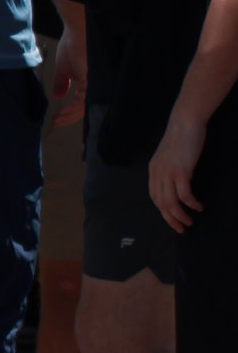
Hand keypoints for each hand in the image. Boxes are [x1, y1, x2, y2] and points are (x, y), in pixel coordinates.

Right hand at [51, 26, 87, 130]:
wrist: (77, 31)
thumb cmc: (73, 44)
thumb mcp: (64, 68)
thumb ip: (61, 83)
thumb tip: (58, 96)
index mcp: (88, 80)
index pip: (81, 101)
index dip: (69, 111)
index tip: (57, 117)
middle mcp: (94, 83)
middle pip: (84, 107)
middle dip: (69, 117)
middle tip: (56, 122)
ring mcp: (94, 82)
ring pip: (84, 106)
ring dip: (69, 115)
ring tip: (57, 119)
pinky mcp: (92, 80)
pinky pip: (83, 100)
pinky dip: (72, 108)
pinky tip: (62, 112)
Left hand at [152, 113, 207, 232]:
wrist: (184, 124)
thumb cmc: (181, 138)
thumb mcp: (169, 157)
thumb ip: (168, 170)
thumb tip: (175, 183)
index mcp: (153, 171)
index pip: (154, 197)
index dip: (162, 211)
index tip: (172, 220)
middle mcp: (157, 174)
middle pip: (160, 204)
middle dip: (170, 219)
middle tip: (181, 228)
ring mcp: (168, 173)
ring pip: (170, 202)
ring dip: (180, 215)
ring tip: (189, 222)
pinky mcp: (180, 171)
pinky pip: (184, 194)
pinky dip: (191, 203)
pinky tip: (198, 206)